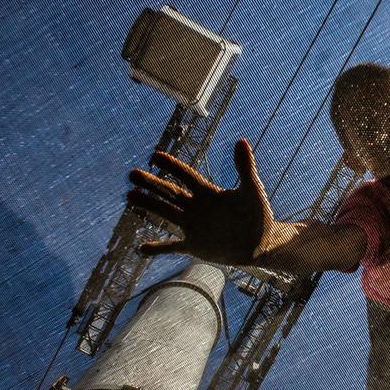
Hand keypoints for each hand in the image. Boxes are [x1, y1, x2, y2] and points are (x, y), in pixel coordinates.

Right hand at [127, 138, 273, 264]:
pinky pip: (172, 246)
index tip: (155, 156)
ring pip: (166, 213)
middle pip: (169, 193)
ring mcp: (193, 226)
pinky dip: (158, 248)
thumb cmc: (258, 216)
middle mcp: (196, 207)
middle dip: (151, 184)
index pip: (186, 176)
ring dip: (149, 205)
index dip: (172, 166)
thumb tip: (241, 141)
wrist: (260, 245)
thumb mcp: (252, 191)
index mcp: (208, 193)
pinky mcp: (194, 246)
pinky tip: (141, 248)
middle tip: (132, 174)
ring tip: (129, 196)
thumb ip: (245, 168)